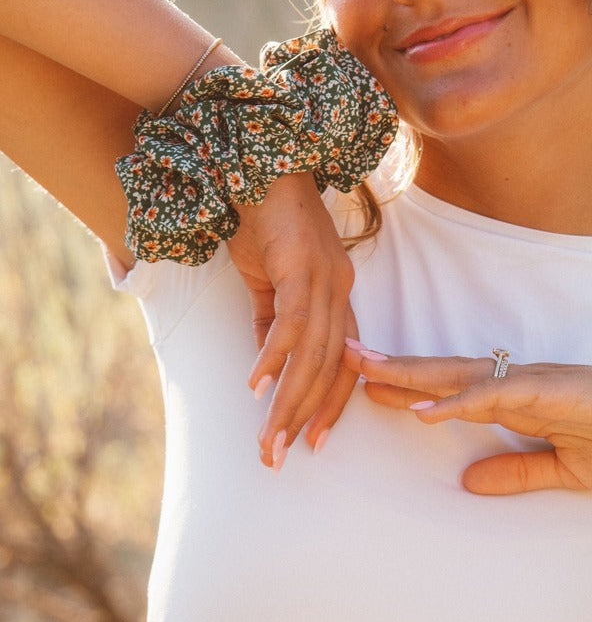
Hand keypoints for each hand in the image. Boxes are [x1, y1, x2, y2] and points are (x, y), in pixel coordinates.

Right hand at [228, 173, 358, 467]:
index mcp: (337, 294)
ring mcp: (325, 277)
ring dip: (288, 401)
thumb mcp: (268, 280)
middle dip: (304, 417)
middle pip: (330, 368)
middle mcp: (340, 290)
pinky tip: (256, 385)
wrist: (260, 165)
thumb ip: (270, 320)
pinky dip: (274, 357)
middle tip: (279, 457)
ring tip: (267, 438)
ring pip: (313, 355)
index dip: (330, 404)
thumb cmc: (265, 220)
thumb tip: (263, 365)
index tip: (312, 440)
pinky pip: (292, 323)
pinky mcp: (301, 266)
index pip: (344, 362)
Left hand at [343, 345, 591, 493]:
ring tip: (366, 372)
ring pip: (458, 375)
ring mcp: (529, 382)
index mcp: (513, 398)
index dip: (407, 386)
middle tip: (345, 357)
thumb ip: (514, 472)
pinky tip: (423, 411)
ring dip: (411, 373)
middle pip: (441, 372)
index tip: (366, 386)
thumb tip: (468, 484)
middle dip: (393, 366)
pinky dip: (458, 403)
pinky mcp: (548, 392)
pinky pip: (495, 395)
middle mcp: (514, 382)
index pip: (448, 387)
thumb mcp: (559, 468)